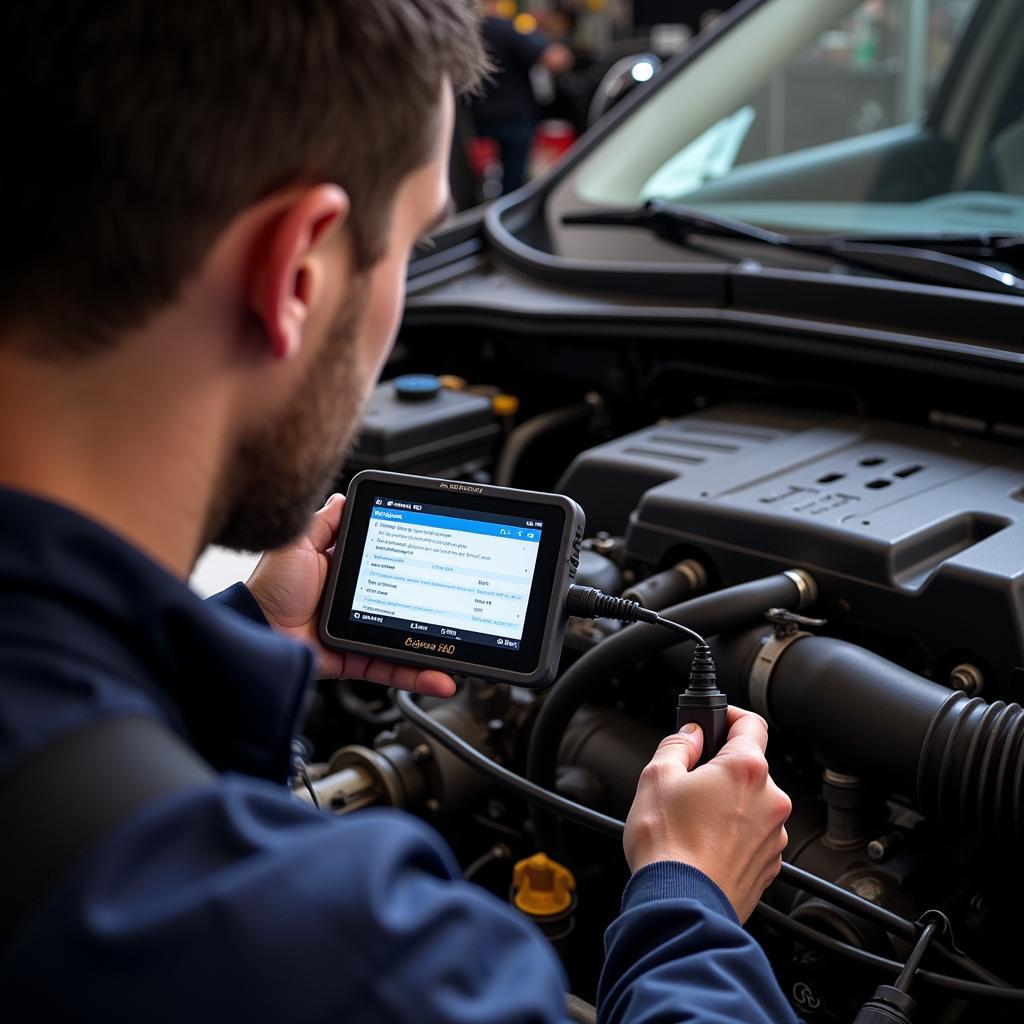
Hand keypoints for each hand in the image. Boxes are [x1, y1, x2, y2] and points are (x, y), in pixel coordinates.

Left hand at [246, 494, 455, 697]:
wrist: (253, 631)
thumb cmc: (268, 588)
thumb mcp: (299, 543)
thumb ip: (323, 522)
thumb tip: (344, 499)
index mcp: (342, 571)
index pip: (386, 564)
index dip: (411, 563)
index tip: (437, 559)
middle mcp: (353, 602)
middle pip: (402, 604)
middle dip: (433, 608)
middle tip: (458, 606)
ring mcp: (357, 632)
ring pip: (403, 639)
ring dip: (434, 649)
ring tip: (460, 650)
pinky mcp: (354, 659)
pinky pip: (390, 667)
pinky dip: (416, 674)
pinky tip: (440, 676)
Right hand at [623, 706, 791, 922]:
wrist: (681, 904)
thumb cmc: (669, 846)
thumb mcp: (656, 778)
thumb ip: (676, 746)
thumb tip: (689, 736)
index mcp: (746, 769)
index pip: (751, 723)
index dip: (730, 715)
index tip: (716, 720)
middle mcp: (770, 800)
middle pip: (749, 767)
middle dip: (721, 768)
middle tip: (688, 778)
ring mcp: (773, 836)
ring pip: (752, 804)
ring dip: (728, 803)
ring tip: (692, 819)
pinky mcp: (769, 865)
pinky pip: (753, 836)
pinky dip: (733, 834)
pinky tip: (704, 844)